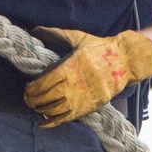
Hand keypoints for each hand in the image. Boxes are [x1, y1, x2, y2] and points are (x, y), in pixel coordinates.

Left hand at [23, 27, 151, 127]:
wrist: (124, 61)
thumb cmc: (99, 48)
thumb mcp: (77, 38)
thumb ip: (55, 34)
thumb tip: (35, 29)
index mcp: (69, 68)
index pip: (43, 83)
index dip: (31, 89)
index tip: (26, 89)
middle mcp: (74, 85)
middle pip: (46, 98)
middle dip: (33, 100)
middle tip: (27, 99)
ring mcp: (82, 98)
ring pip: (54, 110)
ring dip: (41, 110)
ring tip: (36, 107)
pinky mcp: (89, 107)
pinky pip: (67, 118)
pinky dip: (53, 122)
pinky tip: (44, 122)